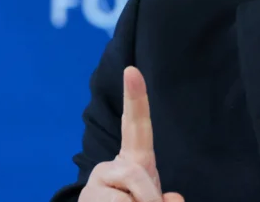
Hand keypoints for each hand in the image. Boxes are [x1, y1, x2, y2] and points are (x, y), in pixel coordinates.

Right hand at [79, 66, 185, 201]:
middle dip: (149, 197)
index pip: (136, 127)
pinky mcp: (87, 198)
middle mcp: (108, 167)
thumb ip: (164, 196)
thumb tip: (172, 198)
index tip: (132, 70)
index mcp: (132, 162)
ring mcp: (94, 183)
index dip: (135, 98)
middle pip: (135, 172)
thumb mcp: (156, 200)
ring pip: (126, 197)